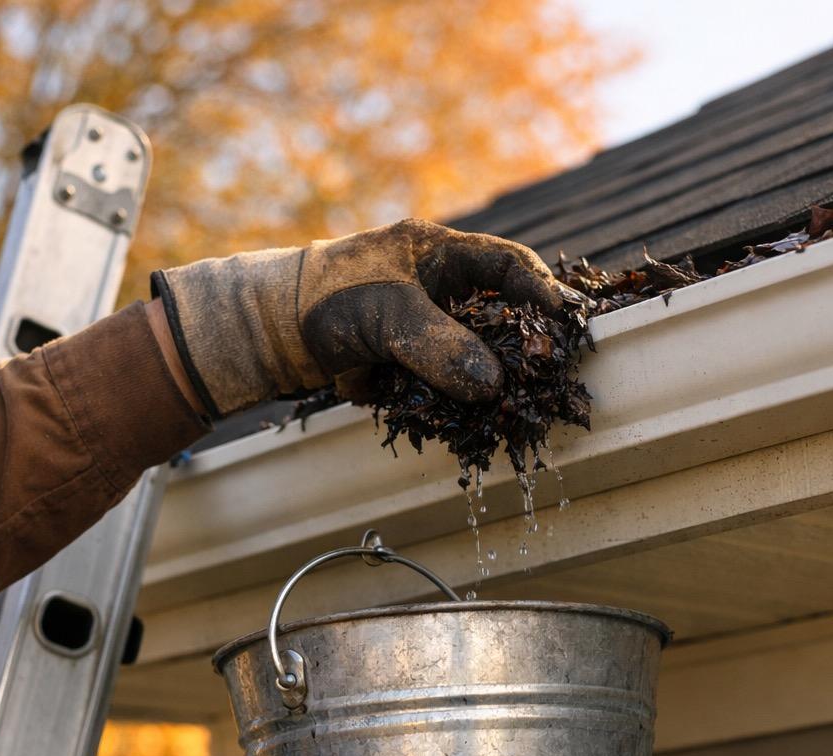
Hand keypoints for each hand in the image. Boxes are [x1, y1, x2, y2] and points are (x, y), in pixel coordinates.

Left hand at [151, 219, 569, 417]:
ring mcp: (421, 329)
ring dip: (488, 384)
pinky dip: (454, 404)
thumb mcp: (388, 318)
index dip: (541, 291)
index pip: (507, 264)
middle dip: (522, 349)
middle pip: (499, 316)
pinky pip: (444, 385)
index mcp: (436, 254)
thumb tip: (494, 387)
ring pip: (474, 358)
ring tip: (511, 409)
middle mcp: (435, 289)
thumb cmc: (323, 301)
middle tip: (547, 376)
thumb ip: (441, 347)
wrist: (265, 336)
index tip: (567, 323)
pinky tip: (464, 423)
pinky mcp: (406, 365)